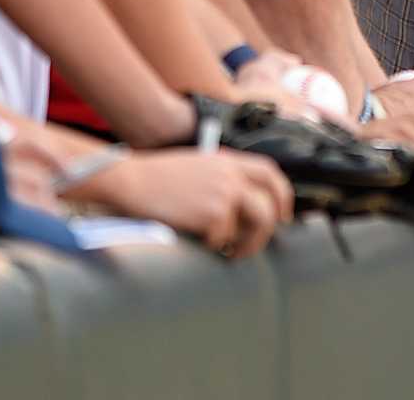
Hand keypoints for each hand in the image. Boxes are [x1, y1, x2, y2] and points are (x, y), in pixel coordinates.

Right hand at [80, 149, 292, 257]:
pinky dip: (214, 244)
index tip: (282, 214)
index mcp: (227, 160)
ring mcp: (224, 193)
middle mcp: (231, 174)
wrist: (132, 180)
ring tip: (233, 253)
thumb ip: (221, 178)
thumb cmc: (156, 178)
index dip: (281, 195)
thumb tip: (240, 207)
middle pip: (270, 202)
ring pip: (259, 222)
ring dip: (249, 243)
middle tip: (257, 244)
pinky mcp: (212, 213)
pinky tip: (200, 241)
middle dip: (270, 227)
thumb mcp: (196, 167)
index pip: (270, 173)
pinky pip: (224, 237)